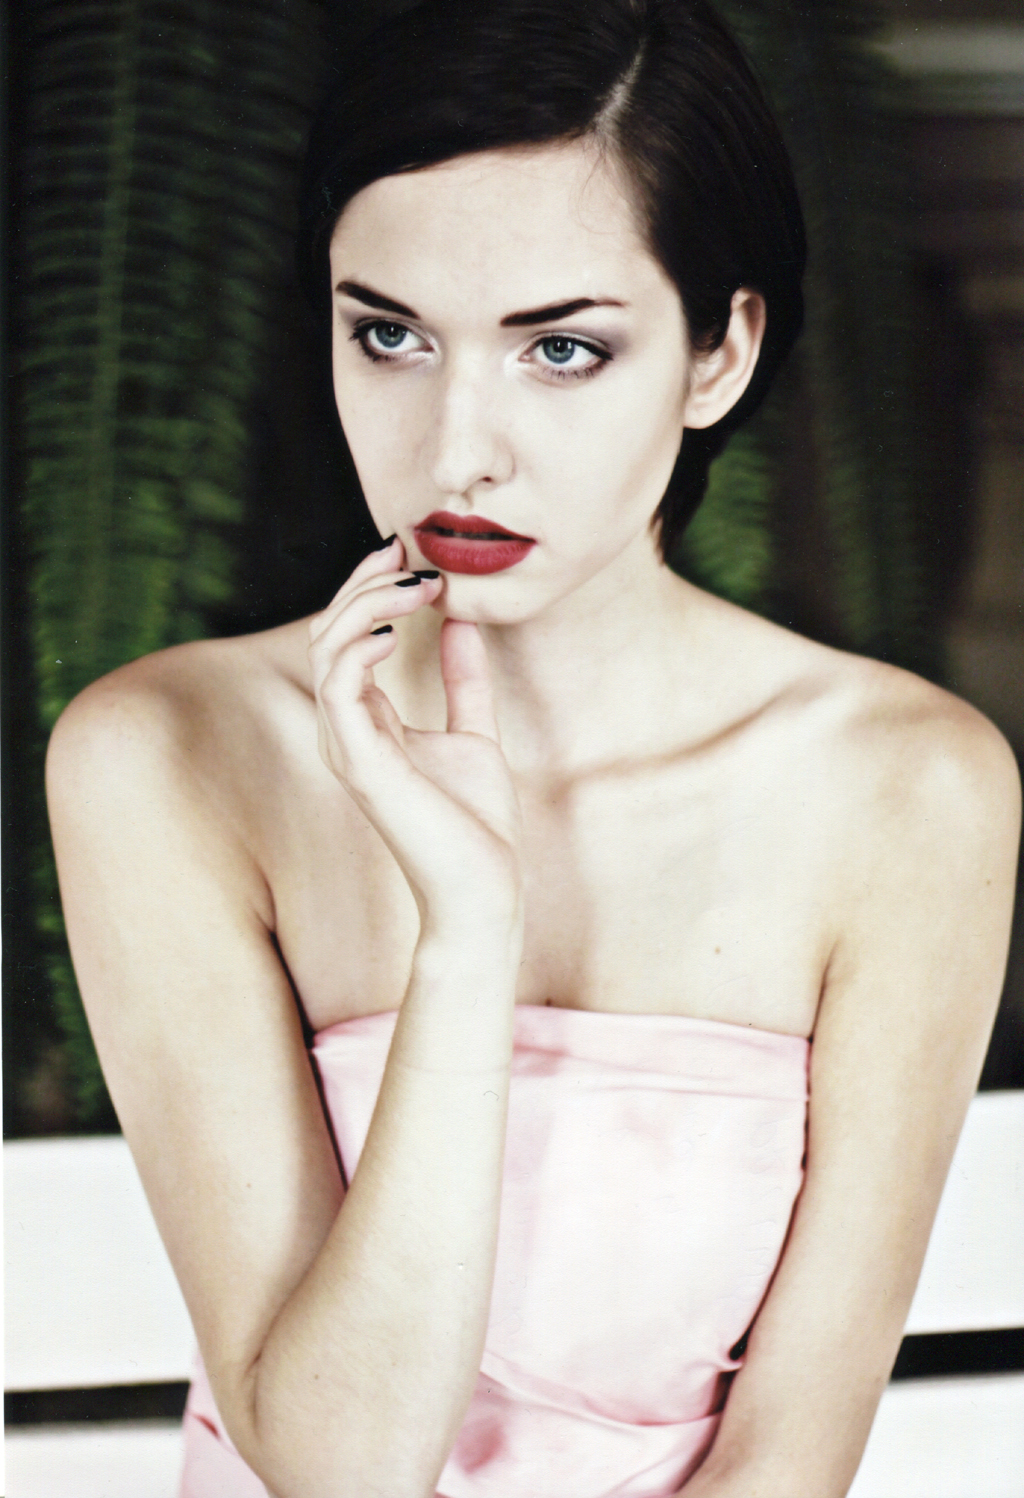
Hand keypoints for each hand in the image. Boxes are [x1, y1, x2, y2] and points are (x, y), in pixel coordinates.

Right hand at [308, 540, 522, 937]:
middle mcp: (346, 731)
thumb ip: (465, 681)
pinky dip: (360, 648)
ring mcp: (348, 748)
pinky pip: (339, 689)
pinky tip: (398, 630)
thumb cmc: (476, 825)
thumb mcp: (476, 734)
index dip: (371, 588)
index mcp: (367, 723)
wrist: (485, 889)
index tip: (411, 553)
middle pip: (330, 633)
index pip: (349, 638)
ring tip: (415, 584)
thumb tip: (464, 622)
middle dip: (364, 582)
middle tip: (406, 549)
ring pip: (329, 650)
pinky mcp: (361, 764)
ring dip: (366, 604)